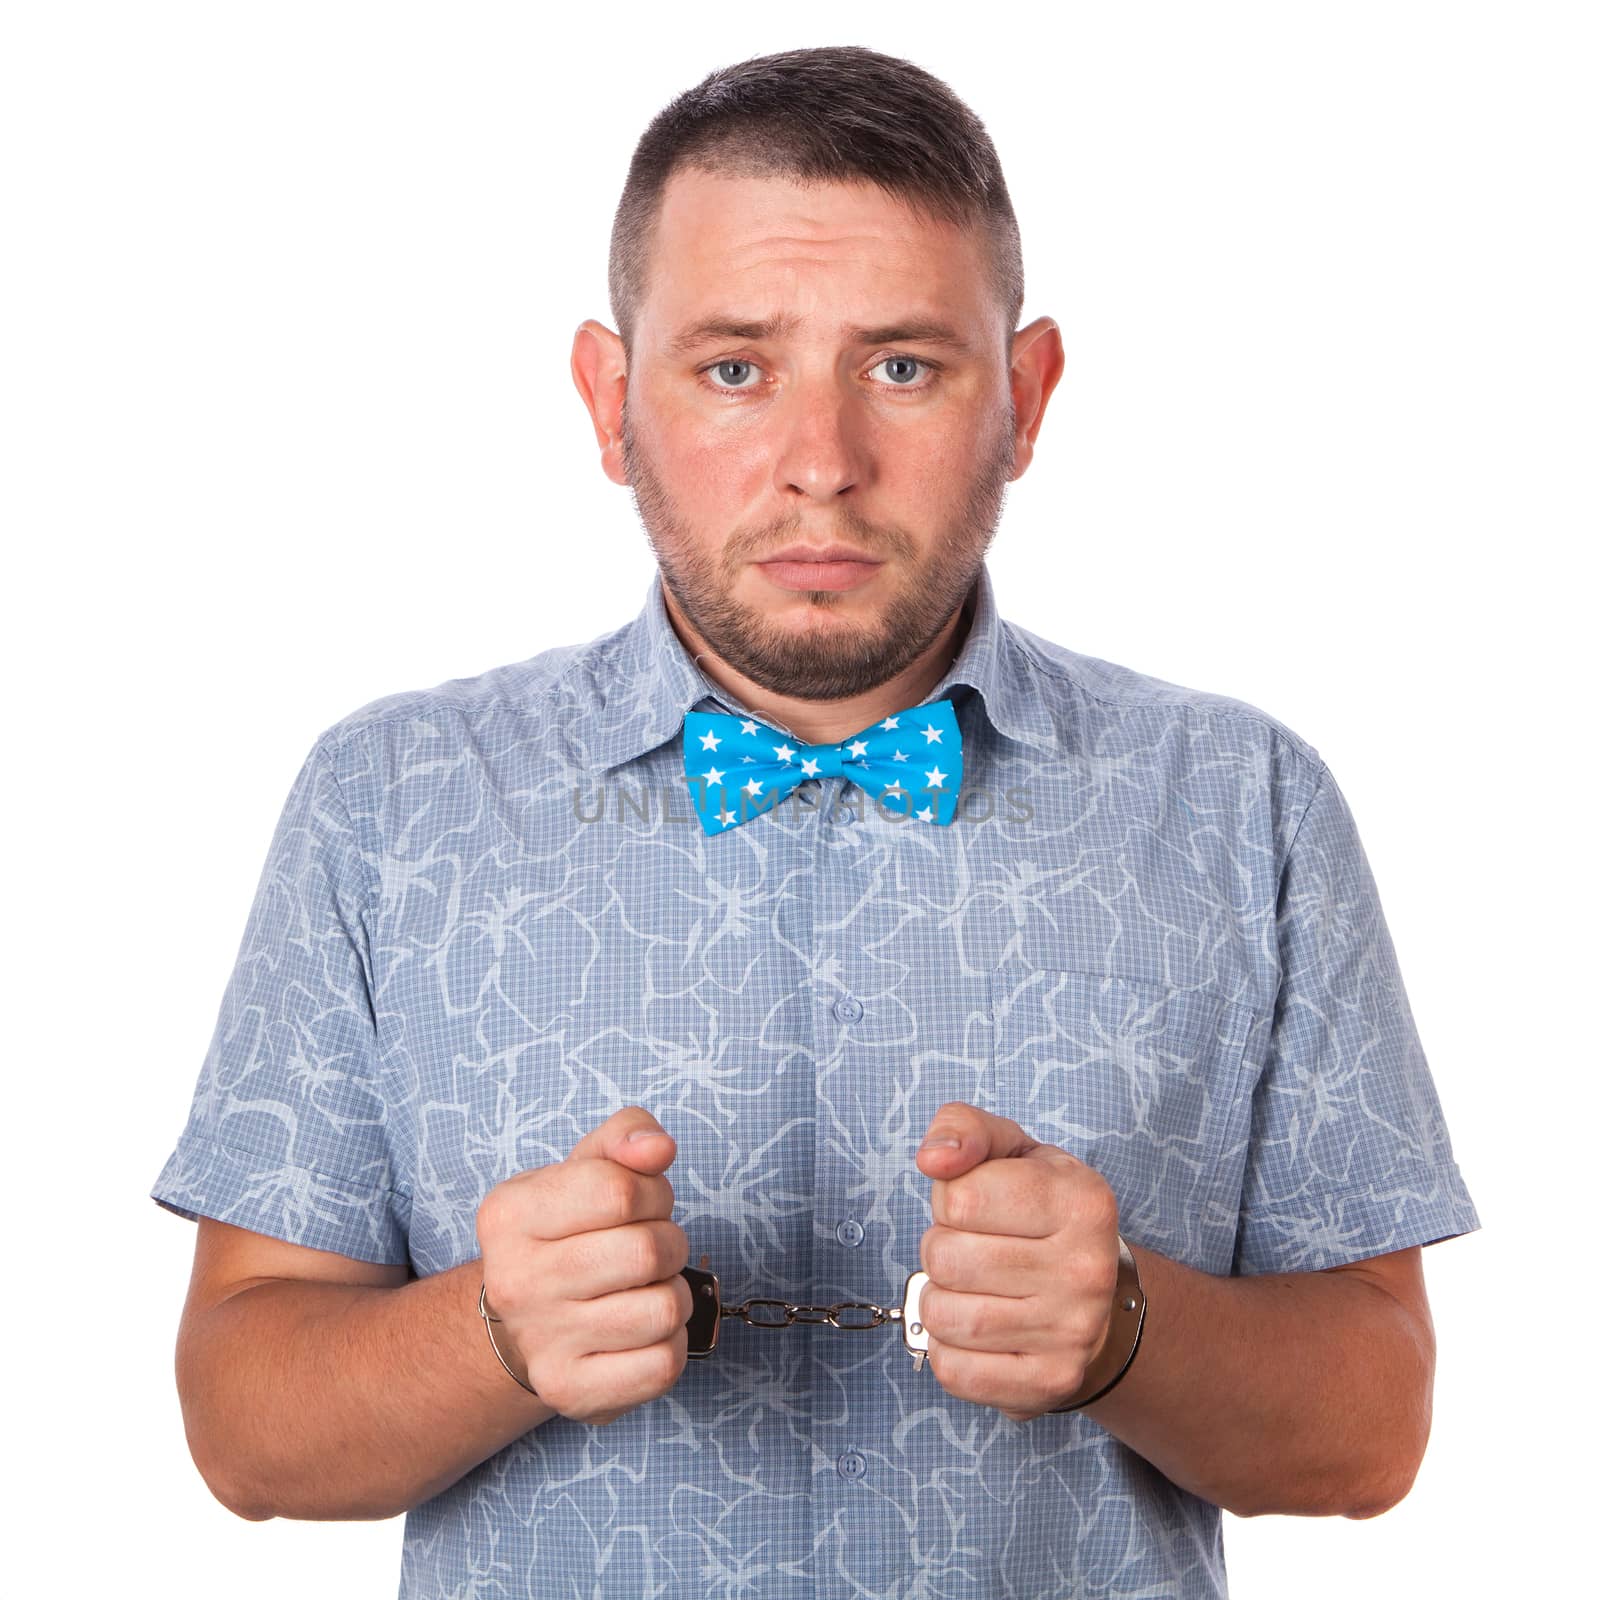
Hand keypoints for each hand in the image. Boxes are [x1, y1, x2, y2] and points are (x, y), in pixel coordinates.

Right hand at [475, 1105, 693, 1425]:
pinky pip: (664, 1365)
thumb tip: (659, 1148)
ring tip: (642, 1289)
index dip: (652, 1192)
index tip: (641, 1203)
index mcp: (510, 1214)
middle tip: (647, 1250)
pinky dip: (671, 1344)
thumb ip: (626, 1137)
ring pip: (666, 1309)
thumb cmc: (568, 1231)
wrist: (524, 1321)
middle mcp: (515, 1282)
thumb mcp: (586, 1168)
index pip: (619, 1190)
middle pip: (648, 1251)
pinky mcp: (570, 1393)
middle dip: (669, 1242)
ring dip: (674, 1294)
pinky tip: (640, 1332)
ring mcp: (540, 1344)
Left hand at [914, 1102, 1120, 1422]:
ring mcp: (1072, 1333)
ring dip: (940, 1300)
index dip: (951, 1199)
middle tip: (974, 1250)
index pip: (960, 1197)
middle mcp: (1086, 1270)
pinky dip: (946, 1350)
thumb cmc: (1040, 1214)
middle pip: (946, 1258)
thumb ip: (965, 1130)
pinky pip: (954, 1371)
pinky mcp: (1050, 1383)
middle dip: (942, 1249)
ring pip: (943, 1317)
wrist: (1097, 1298)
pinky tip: (977, 1332)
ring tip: (974, 1289)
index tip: (978, 1206)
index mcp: (1081, 1200)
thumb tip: (934, 1158)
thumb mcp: (1011, 1152)